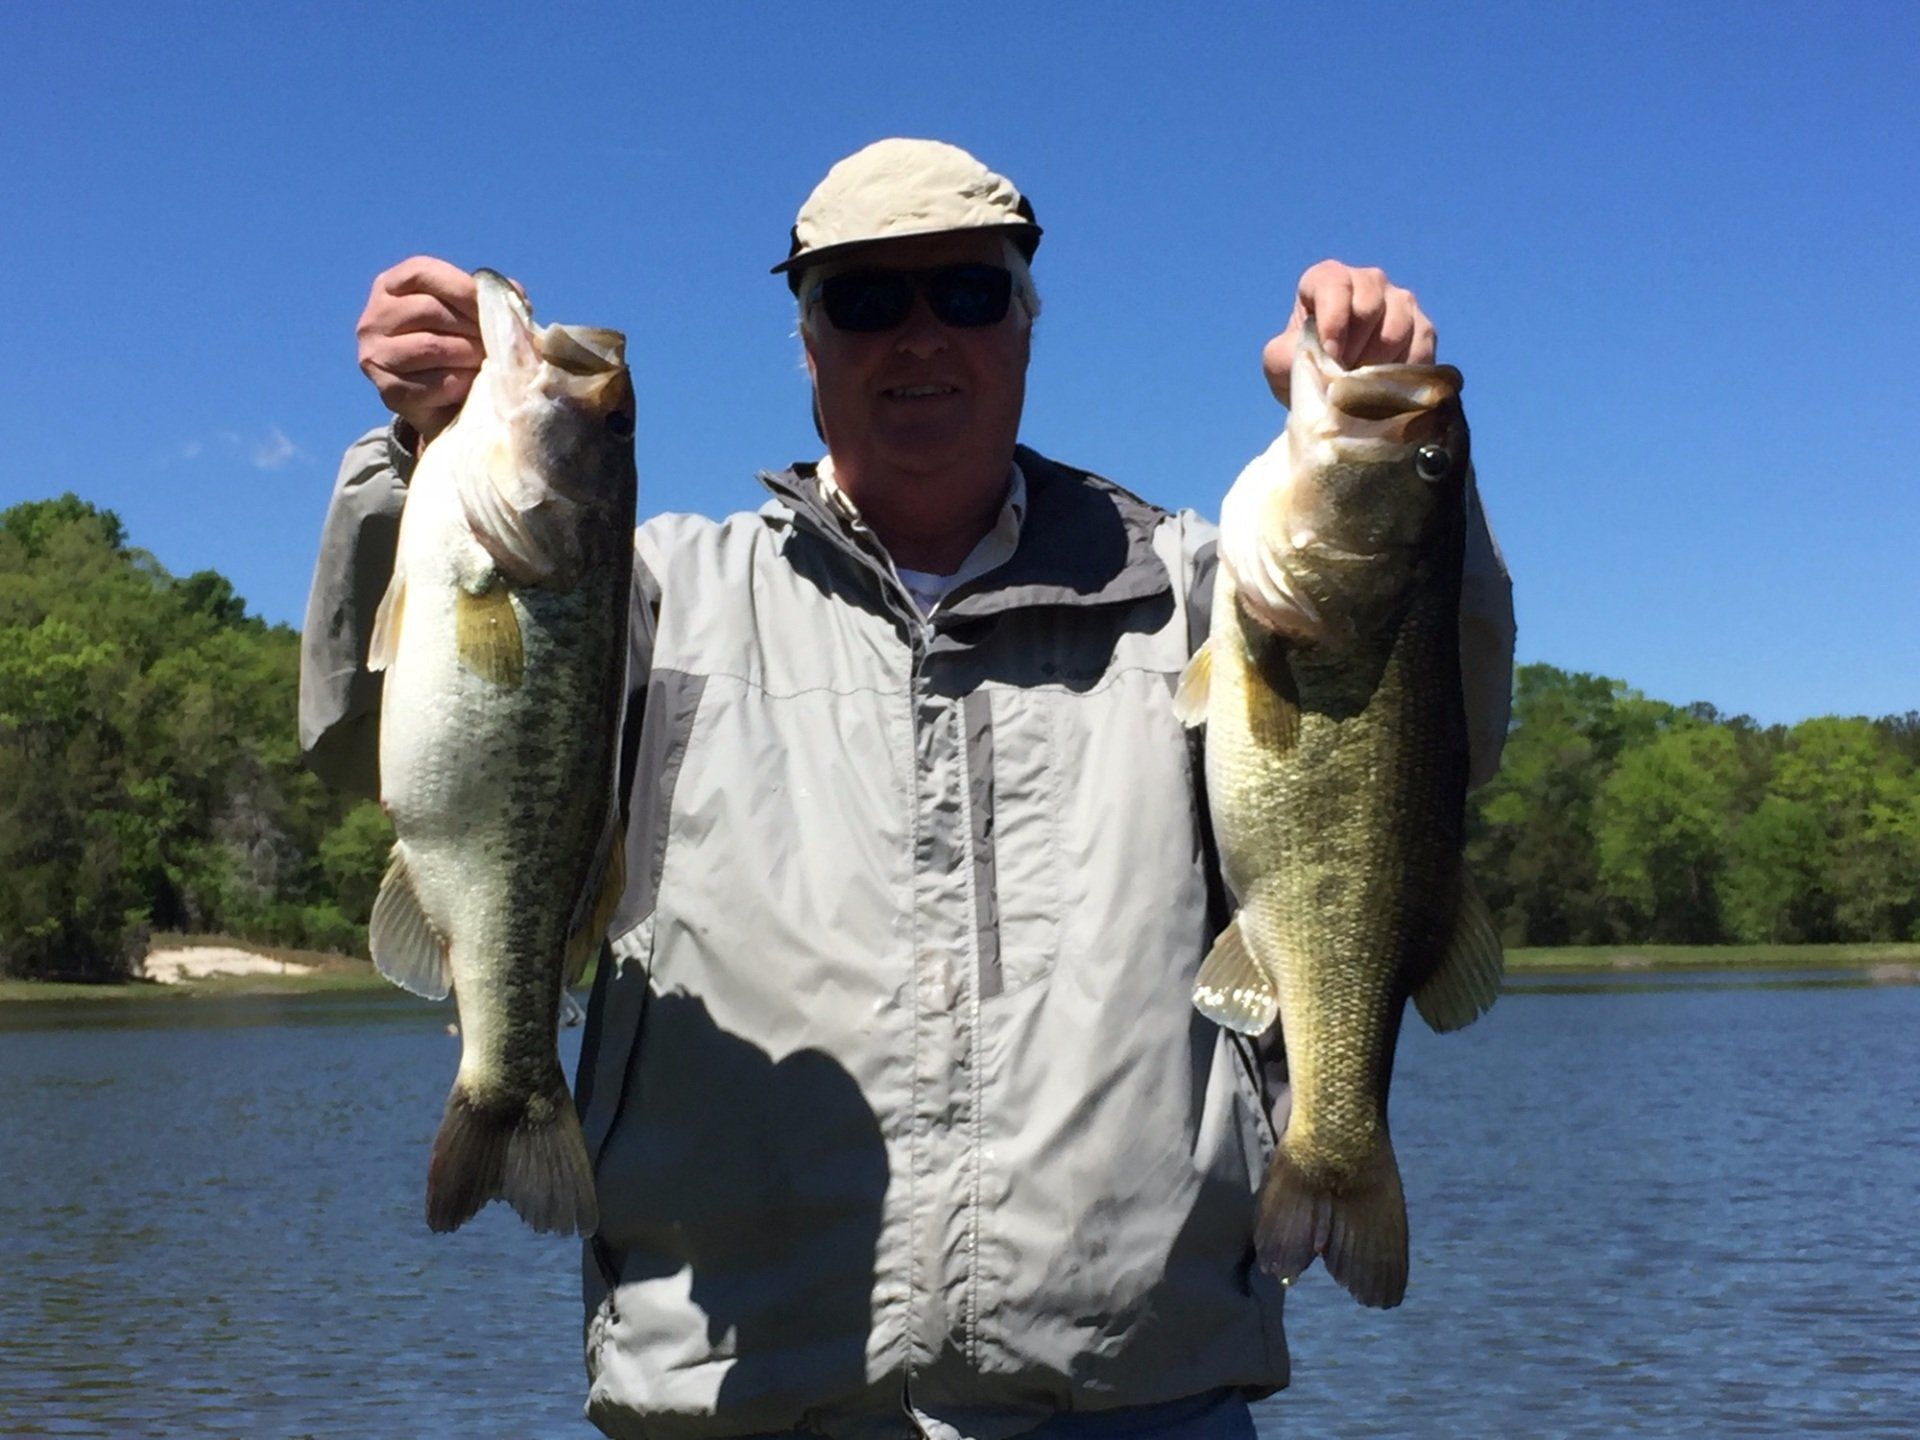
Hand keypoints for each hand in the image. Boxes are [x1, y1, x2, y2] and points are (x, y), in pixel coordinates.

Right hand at [356, 256, 483, 443]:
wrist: (447, 403)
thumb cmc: (461, 346)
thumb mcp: (474, 313)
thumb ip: (493, 297)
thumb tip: (513, 293)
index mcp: (391, 287)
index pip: (421, 273)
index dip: (463, 288)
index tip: (495, 305)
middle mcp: (374, 318)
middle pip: (428, 310)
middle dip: (472, 325)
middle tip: (499, 340)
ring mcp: (376, 356)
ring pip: (430, 346)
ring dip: (469, 354)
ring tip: (488, 360)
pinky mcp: (389, 392)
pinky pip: (433, 384)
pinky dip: (462, 383)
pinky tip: (474, 384)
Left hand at [1261, 260, 1436, 407]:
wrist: (1328, 389)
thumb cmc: (1300, 366)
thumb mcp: (1279, 362)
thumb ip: (1287, 355)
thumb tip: (1318, 360)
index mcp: (1326, 278)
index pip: (1335, 285)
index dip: (1333, 322)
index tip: (1330, 356)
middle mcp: (1367, 280)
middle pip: (1369, 307)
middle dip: (1354, 349)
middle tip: (1342, 376)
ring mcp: (1399, 300)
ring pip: (1396, 328)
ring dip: (1376, 364)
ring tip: (1359, 385)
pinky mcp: (1422, 327)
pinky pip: (1420, 345)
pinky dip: (1401, 371)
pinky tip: (1385, 387)